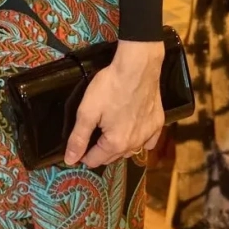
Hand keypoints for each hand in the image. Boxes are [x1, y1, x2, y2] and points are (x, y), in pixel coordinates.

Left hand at [64, 40, 164, 168]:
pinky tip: (134, 132)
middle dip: (100, 152)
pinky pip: (149, 141)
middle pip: (113, 157)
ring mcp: (149, 134)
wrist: (137, 68)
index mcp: (115, 144)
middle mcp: (134, 145)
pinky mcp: (158, 123)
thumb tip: (70, 160)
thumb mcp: (87, 111)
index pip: (95, 160)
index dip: (83, 156)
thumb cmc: (110, 87)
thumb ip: (78, 137)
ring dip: (119, 148)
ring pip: (130, 150)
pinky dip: (140, 141)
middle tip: (91, 140)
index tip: (77, 149)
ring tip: (109, 137)